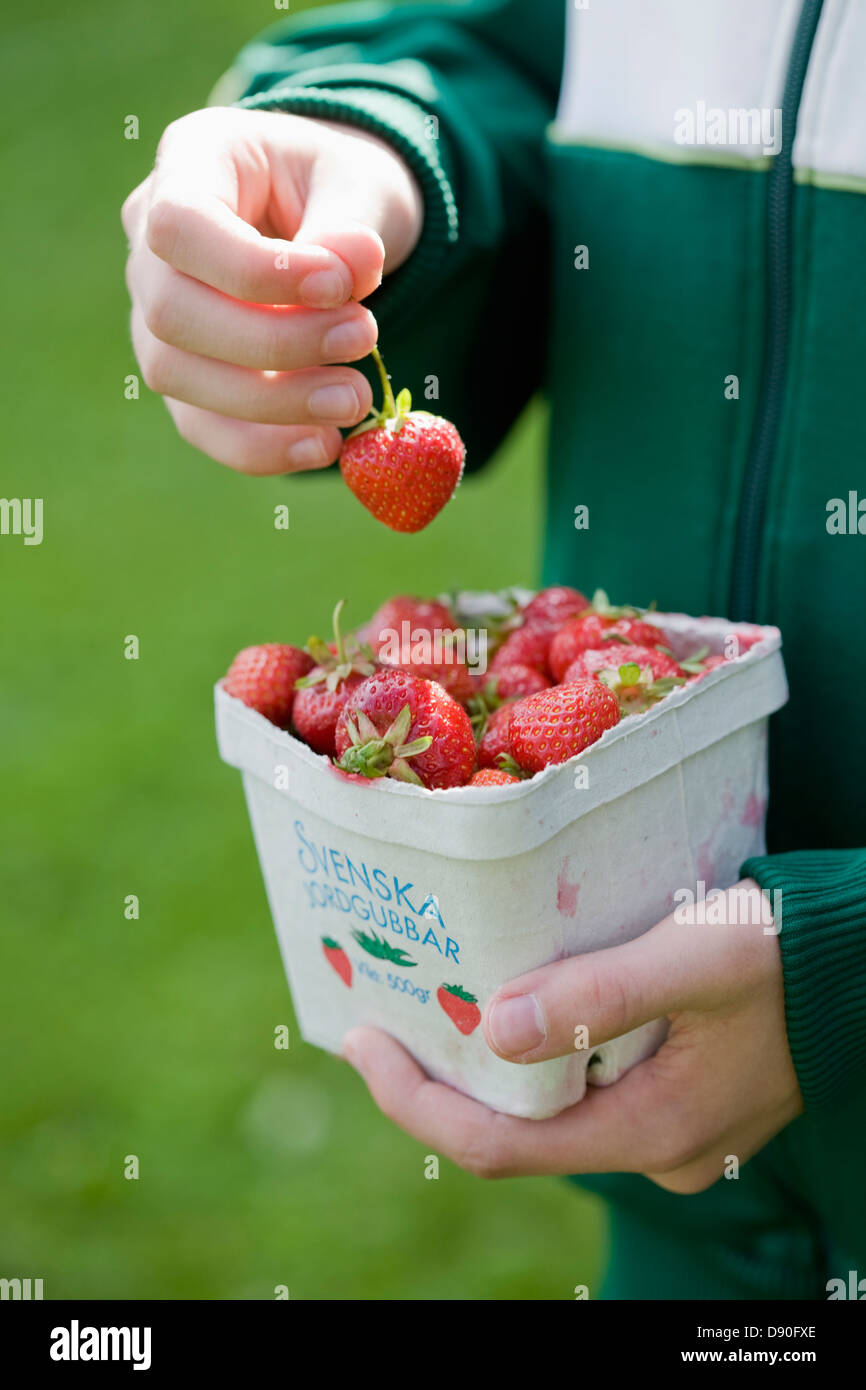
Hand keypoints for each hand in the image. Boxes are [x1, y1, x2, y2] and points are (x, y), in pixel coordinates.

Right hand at [122, 107, 423, 473]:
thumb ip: (353, 227)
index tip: (342, 286)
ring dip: (273, 401)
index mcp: (189, 163)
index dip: (255, 270)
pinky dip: (262, 447)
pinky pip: (202, 426)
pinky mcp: (185, 377)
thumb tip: (353, 269)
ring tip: (355, 398)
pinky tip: (324, 444)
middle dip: (275, 343)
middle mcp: (150, 243)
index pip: (180, 226)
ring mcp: (156, 315)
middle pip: (173, 314)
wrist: (336, 224)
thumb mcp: (360, 182)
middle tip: (364, 338)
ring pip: (179, 377)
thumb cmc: (340, 187)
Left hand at [343, 880, 802, 1192]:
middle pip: (516, 1130)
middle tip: (387, 1004)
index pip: (497, 1145)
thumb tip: (491, 1029)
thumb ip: (599, 996)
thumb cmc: (786, 953)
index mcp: (649, 1130)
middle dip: (442, 1075)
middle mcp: (652, 1149)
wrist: (862, 963)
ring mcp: (668, 1130)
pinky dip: (539, 1051)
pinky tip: (514, 997)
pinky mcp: (678, 1099)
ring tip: (438, 990)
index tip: (359, 1041)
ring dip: (490, 1059)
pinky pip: (586, 1087)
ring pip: (551, 1108)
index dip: (415, 1101)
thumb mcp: (695, 959)